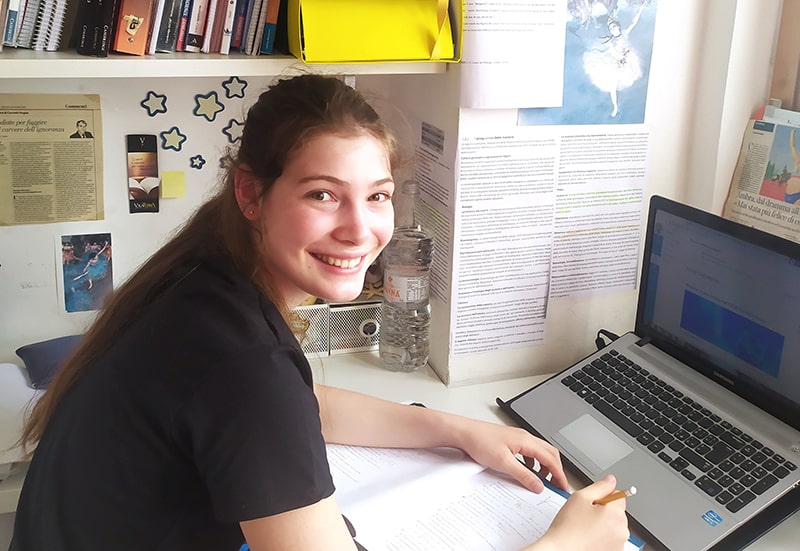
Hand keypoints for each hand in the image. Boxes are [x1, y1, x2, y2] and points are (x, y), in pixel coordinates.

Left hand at [452, 418, 567, 492]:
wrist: (463, 432)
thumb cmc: (479, 441)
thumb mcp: (503, 462)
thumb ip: (523, 475)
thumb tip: (538, 485)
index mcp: (526, 441)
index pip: (551, 458)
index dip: (559, 474)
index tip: (563, 486)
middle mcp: (524, 437)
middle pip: (549, 453)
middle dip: (555, 470)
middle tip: (557, 485)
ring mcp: (517, 438)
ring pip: (539, 452)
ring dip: (545, 466)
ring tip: (543, 480)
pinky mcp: (510, 441)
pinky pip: (529, 452)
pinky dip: (533, 462)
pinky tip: (527, 470)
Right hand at [532, 475, 629, 550]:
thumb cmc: (567, 528)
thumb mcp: (580, 497)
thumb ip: (599, 486)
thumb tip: (611, 480)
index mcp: (616, 514)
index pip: (619, 495)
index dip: (603, 495)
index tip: (592, 502)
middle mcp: (622, 530)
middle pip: (617, 512)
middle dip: (603, 511)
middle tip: (584, 515)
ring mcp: (619, 544)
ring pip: (613, 526)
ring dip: (603, 525)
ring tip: (584, 529)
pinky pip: (611, 539)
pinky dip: (602, 538)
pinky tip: (588, 538)